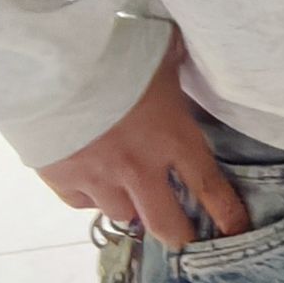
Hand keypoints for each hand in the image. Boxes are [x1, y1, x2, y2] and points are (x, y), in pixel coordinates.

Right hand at [32, 35, 247, 246]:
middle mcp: (139, 168)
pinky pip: (82, 202)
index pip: (208, 186)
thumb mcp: (159, 47)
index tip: (236, 230)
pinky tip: (90, 178)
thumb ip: (175, 60)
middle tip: (183, 235)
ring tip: (129, 190)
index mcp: (173, 136)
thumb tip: (181, 52)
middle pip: (167, 224)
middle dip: (179, 234)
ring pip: (123, 214)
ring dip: (130, 205)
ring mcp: (98, 179)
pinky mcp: (62, 180)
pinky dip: (89, 195)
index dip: (226, 213)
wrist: (47, 62)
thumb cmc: (112, 48)